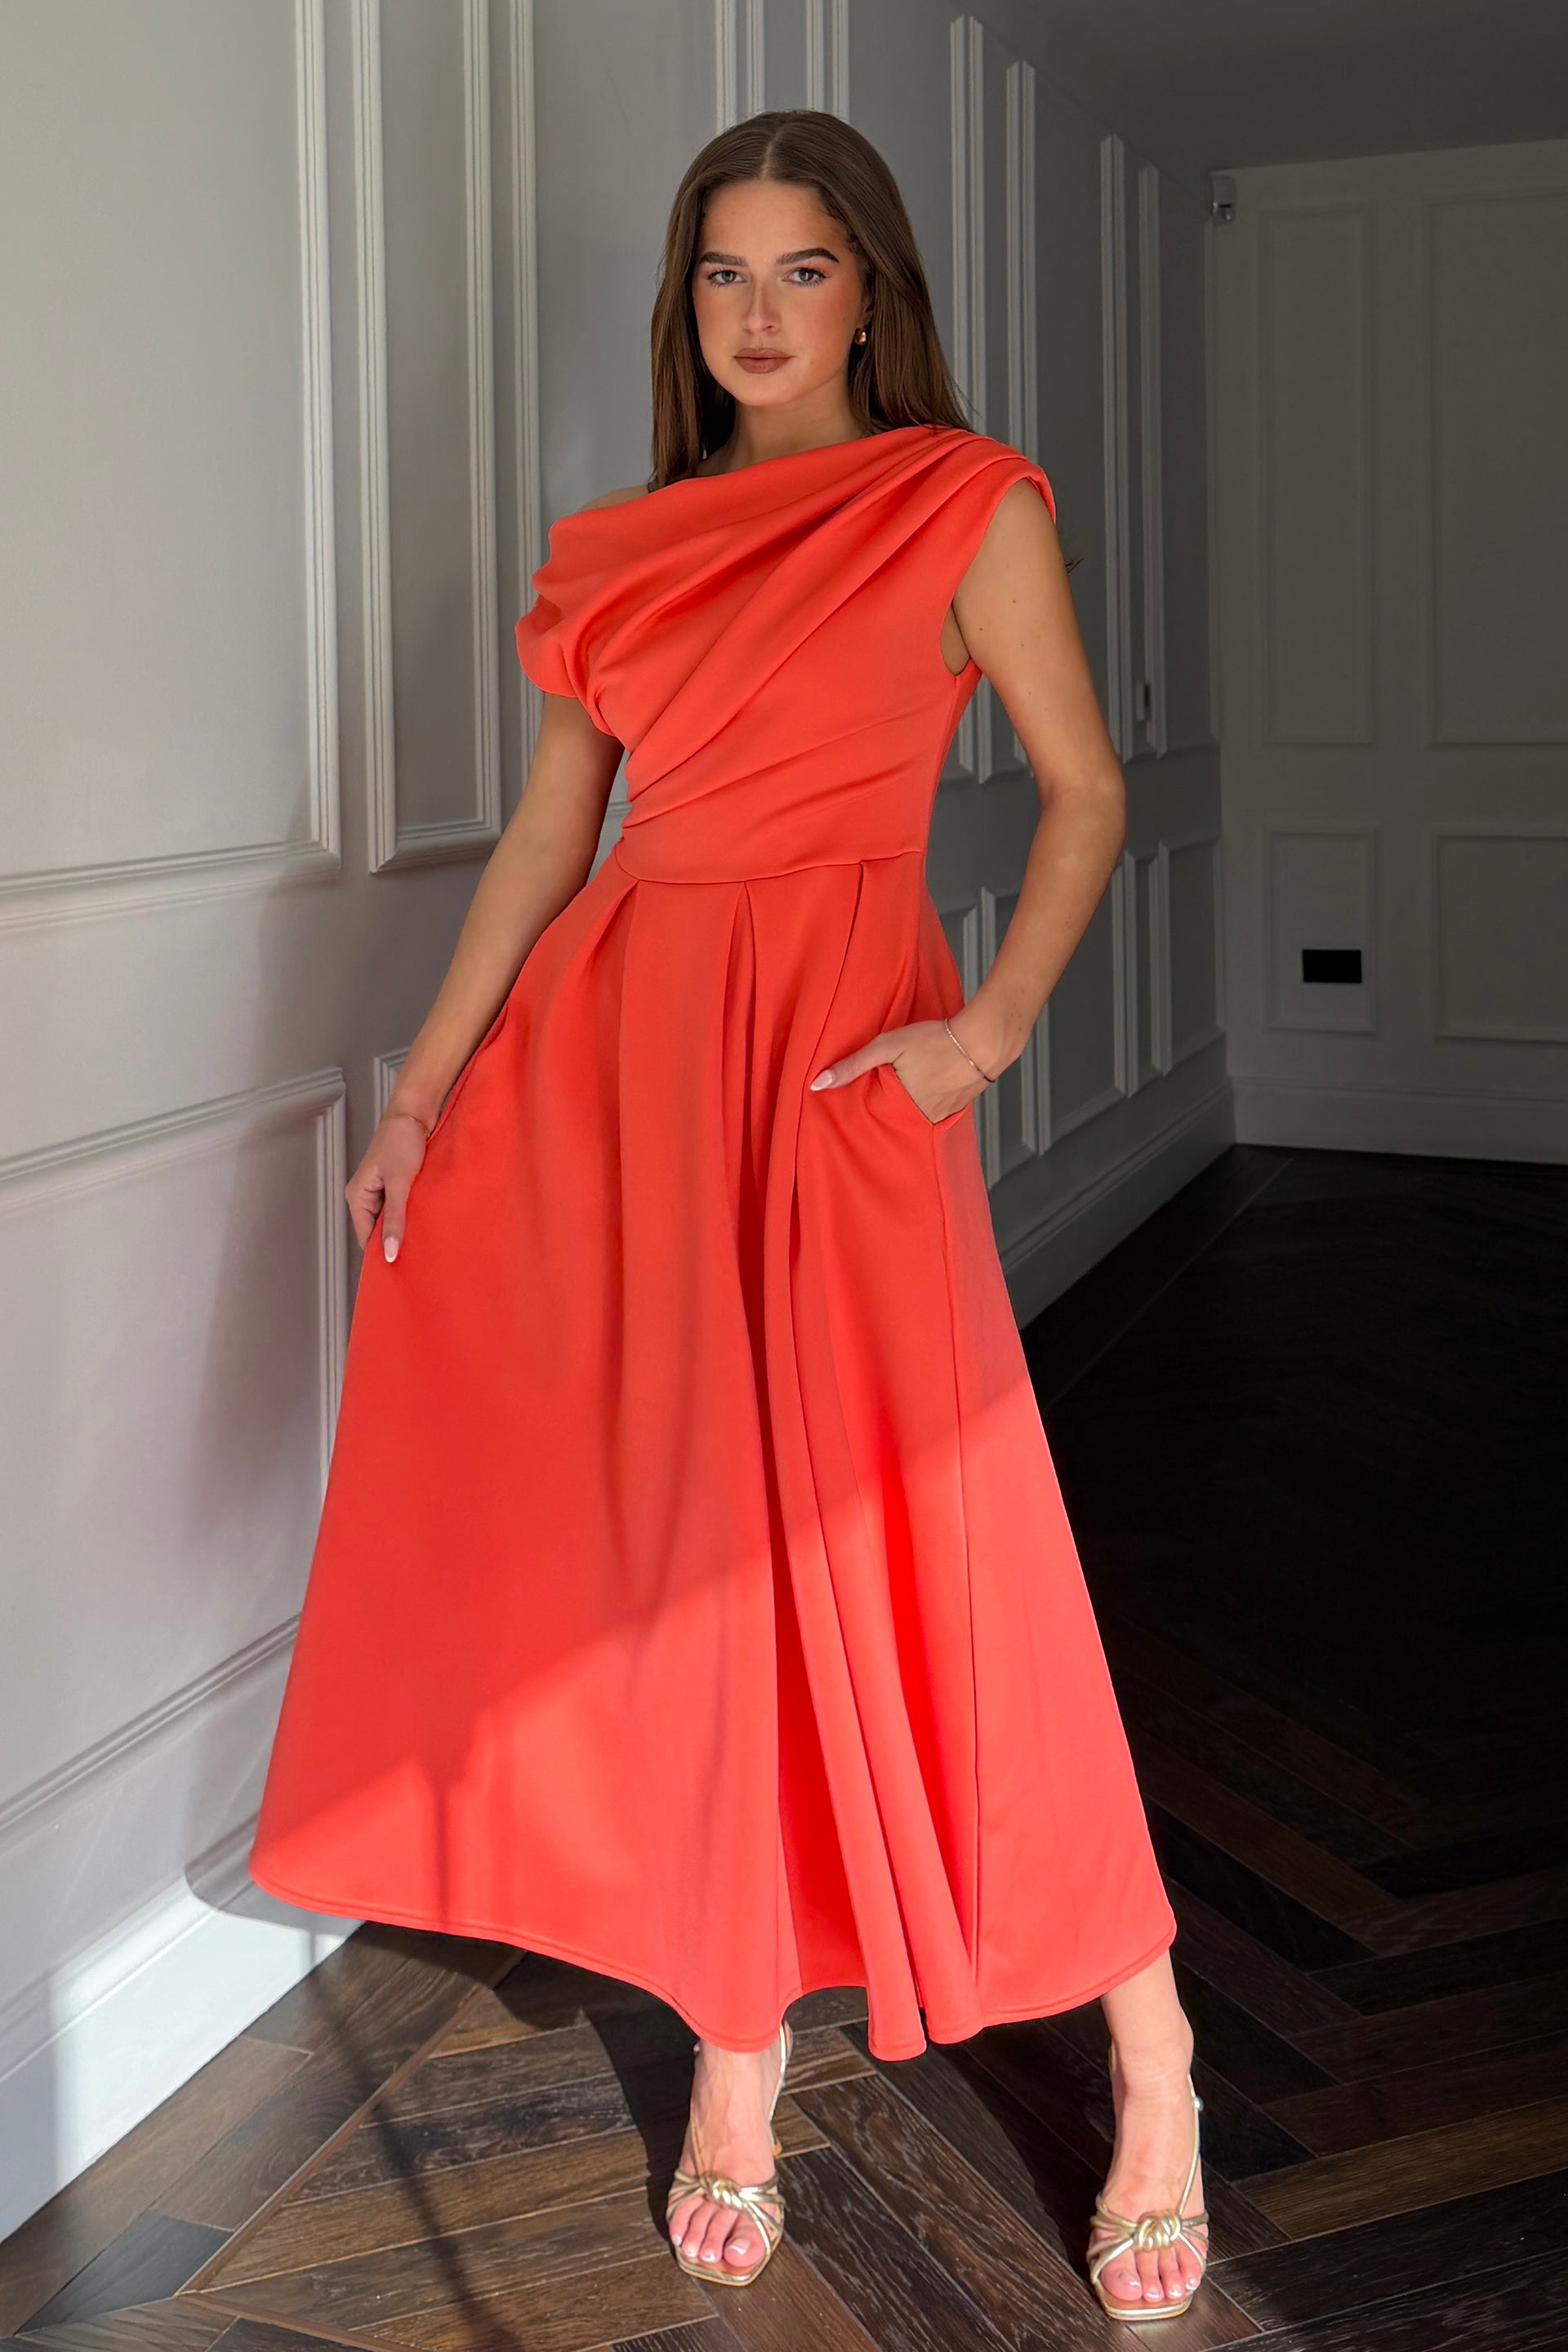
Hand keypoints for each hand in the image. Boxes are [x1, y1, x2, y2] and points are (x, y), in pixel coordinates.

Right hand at [345, 1110, 429, 1260]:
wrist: (413, 1114)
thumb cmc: (402, 1142)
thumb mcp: (400, 1184)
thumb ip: (396, 1219)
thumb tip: (390, 1252)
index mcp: (357, 1197)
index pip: (366, 1238)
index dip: (381, 1254)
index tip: (400, 1272)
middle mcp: (364, 1196)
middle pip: (376, 1231)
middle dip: (393, 1243)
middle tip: (415, 1261)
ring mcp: (378, 1191)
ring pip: (389, 1220)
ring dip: (403, 1229)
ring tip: (422, 1245)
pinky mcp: (392, 1185)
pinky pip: (398, 1208)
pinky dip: (409, 1216)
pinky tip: (423, 1223)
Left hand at [808, 1017, 993, 1122]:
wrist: (983, 1041)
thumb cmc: (935, 1040)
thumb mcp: (887, 1046)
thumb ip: (853, 1065)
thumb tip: (817, 1084)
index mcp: (899, 1109)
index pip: (870, 1119)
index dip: (861, 1110)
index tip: (852, 1105)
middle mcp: (920, 1120)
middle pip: (891, 1122)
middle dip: (882, 1113)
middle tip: (876, 1099)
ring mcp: (939, 1118)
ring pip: (911, 1119)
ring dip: (903, 1110)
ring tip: (899, 1094)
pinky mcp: (954, 1112)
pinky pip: (930, 1115)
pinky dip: (923, 1106)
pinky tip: (924, 1091)